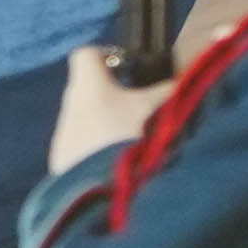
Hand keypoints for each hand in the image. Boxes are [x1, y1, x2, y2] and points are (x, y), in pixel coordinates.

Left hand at [49, 47, 176, 172]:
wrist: (106, 192)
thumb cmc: (133, 139)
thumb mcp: (162, 109)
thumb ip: (172, 89)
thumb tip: (186, 77)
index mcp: (87, 86)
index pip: (86, 54)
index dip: (109, 56)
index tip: (130, 67)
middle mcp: (68, 107)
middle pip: (89, 90)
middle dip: (116, 96)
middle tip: (144, 110)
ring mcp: (61, 137)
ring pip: (87, 121)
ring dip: (109, 126)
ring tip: (135, 143)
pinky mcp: (60, 164)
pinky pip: (81, 149)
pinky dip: (100, 151)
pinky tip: (120, 164)